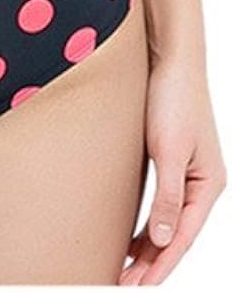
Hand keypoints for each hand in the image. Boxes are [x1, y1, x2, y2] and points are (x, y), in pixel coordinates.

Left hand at [119, 53, 226, 284]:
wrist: (170, 57)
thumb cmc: (173, 98)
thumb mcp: (169, 150)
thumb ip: (167, 196)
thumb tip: (160, 240)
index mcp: (207, 185)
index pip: (181, 238)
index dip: (159, 265)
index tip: (136, 287)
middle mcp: (201, 184)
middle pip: (175, 235)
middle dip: (151, 263)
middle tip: (121, 284)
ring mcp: (187, 172)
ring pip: (166, 222)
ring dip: (146, 247)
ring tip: (123, 271)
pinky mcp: (171, 159)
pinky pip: (160, 203)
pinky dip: (145, 223)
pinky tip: (129, 235)